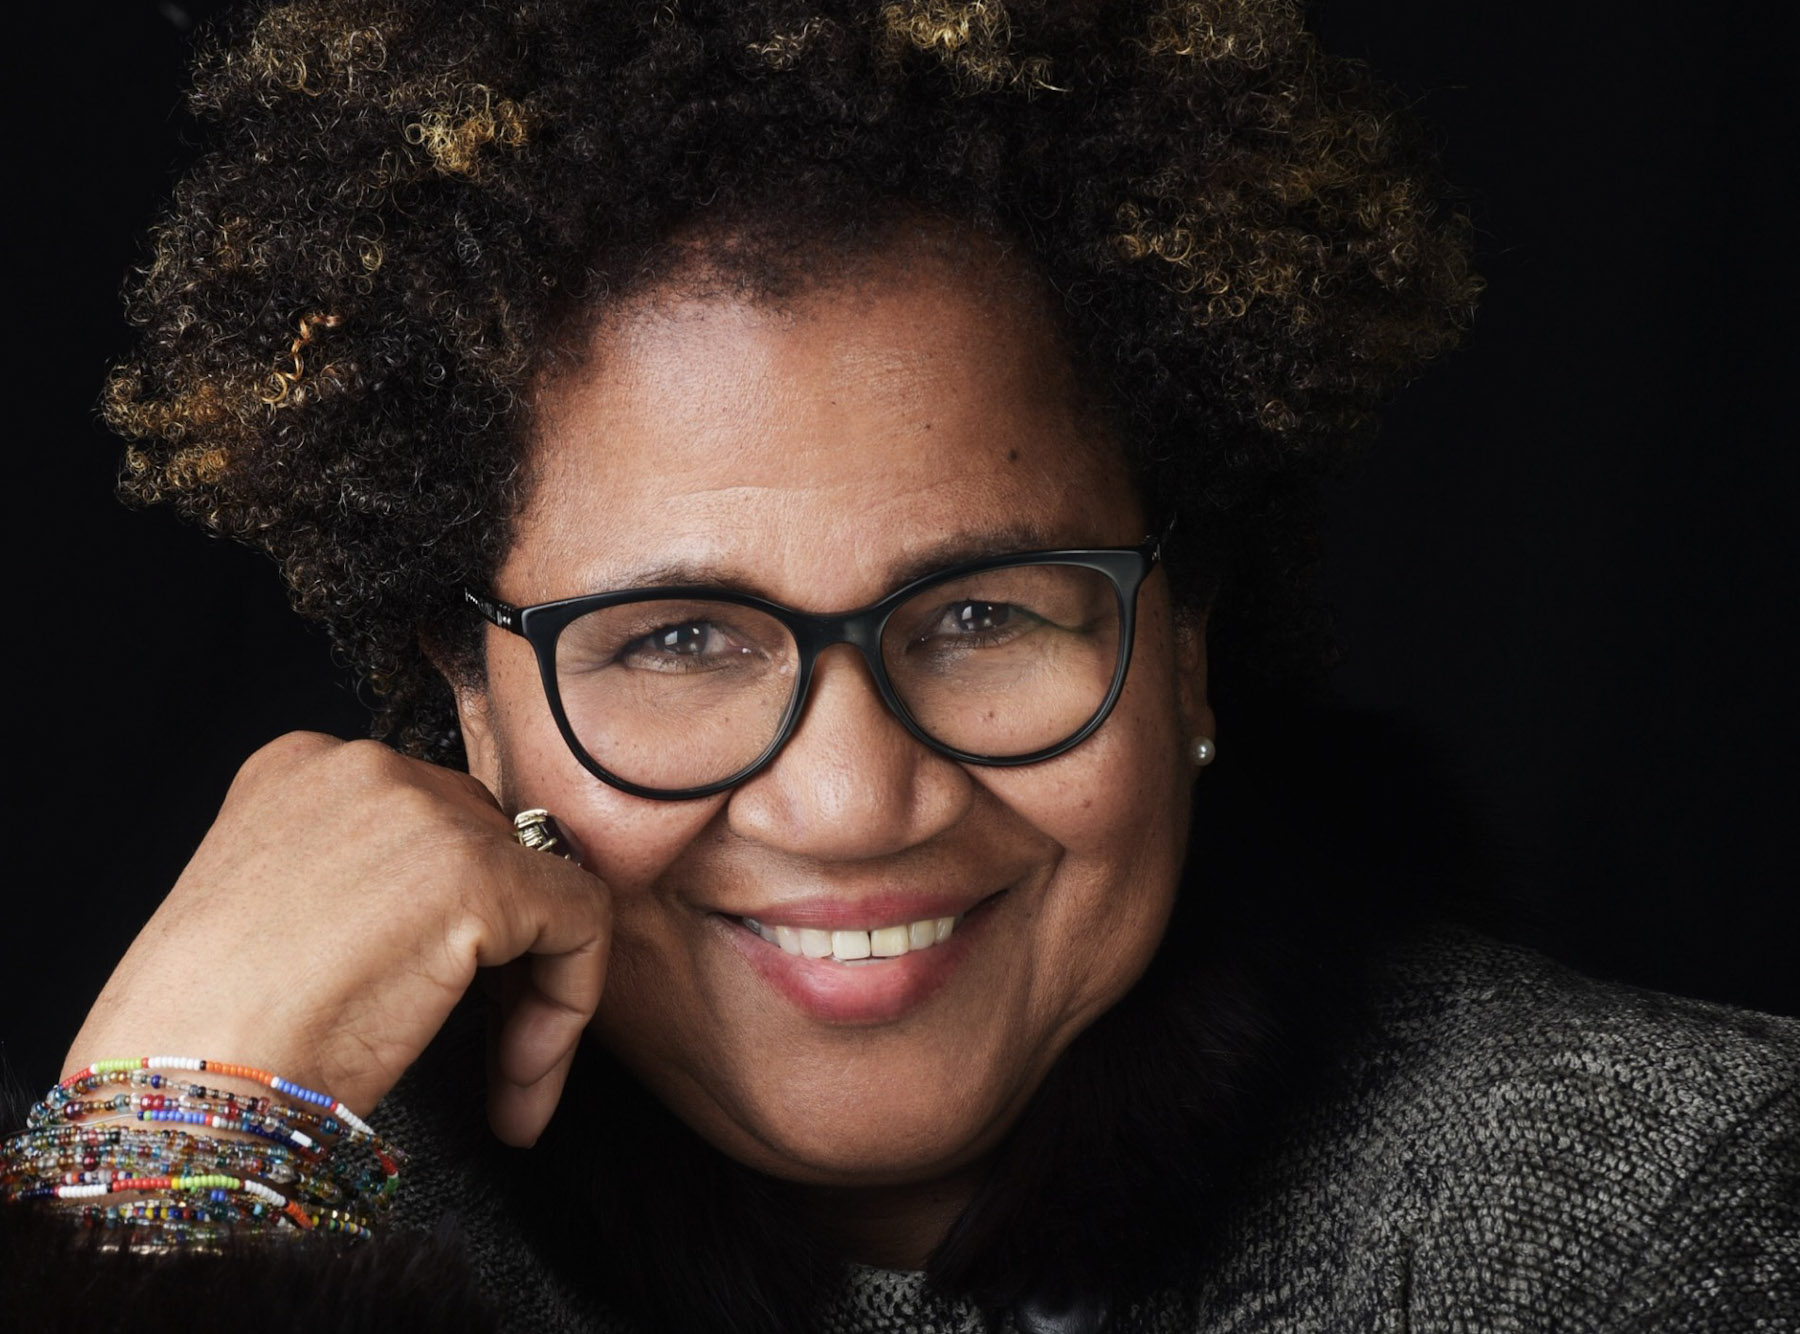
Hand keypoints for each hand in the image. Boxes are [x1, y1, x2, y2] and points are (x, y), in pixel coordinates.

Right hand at [64, 733, 610, 1145]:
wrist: (181, 1089)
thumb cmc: (197, 1039)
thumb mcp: (269, 918)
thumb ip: (351, 886)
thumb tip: (440, 922)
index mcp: (299, 770)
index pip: (425, 827)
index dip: (451, 927)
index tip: (438, 1011)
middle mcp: (363, 766)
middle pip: (489, 848)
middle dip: (500, 956)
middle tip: (488, 1055)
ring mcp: (423, 812)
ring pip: (539, 888)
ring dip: (534, 996)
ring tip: (507, 1089)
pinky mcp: (479, 872)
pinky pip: (581, 922)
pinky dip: (569, 1004)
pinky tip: (520, 1084)